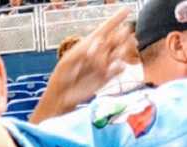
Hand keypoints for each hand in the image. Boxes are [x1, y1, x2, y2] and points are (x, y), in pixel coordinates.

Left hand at [30, 8, 132, 122]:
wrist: (62, 96)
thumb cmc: (62, 76)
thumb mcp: (69, 60)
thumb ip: (84, 50)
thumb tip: (99, 40)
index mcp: (88, 45)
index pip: (104, 30)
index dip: (115, 20)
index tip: (127, 9)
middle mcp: (98, 53)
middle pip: (115, 40)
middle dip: (121, 36)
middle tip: (125, 33)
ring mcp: (104, 65)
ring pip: (119, 53)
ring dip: (122, 50)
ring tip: (118, 52)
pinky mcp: (106, 77)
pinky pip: (118, 69)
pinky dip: (119, 67)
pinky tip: (117, 66)